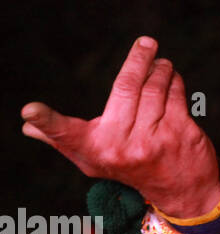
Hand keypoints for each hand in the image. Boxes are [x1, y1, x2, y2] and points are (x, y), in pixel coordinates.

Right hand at [21, 37, 219, 217]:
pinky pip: (175, 95)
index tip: (30, 111)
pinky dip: (174, 81)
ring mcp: (151, 140)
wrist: (180, 191)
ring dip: (160, 69)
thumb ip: (63, 138)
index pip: (64, 134)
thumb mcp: (93, 159)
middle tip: (145, 42)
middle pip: (126, 88)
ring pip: (154, 88)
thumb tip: (26, 126)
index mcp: (92, 149)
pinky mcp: (179, 133)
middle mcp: (119, 146)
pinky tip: (172, 78)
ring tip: (160, 62)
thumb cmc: (127, 167)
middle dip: (138, 60)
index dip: (46, 122)